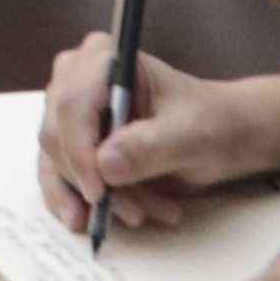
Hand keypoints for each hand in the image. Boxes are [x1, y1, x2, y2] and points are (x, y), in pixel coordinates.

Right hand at [33, 34, 279, 238]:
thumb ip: (150, 146)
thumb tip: (104, 164)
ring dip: (93, 197)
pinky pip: (57, 177)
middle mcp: (78, 79)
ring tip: (141, 214)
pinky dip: (79, 203)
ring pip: (57, 162)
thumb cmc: (210, 122)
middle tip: (134, 211)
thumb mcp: (191, 135)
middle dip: (92, 180)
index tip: (99, 192)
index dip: (79, 150)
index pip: (72, 104)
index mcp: (104, 58)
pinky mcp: (73, 142)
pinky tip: (103, 222)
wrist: (222, 136)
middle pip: (57, 134)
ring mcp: (72, 112)